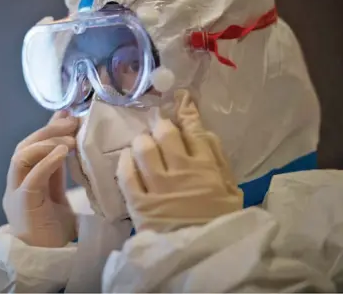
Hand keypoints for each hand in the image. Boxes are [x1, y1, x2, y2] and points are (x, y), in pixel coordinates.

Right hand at [3, 110, 78, 246]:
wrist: (50, 258)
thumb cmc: (55, 227)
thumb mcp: (58, 189)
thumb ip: (58, 165)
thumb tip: (68, 138)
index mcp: (24, 179)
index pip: (32, 145)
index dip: (48, 127)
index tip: (67, 114)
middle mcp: (16, 183)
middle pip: (24, 146)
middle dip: (48, 130)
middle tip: (71, 122)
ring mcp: (16, 193)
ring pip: (22, 157)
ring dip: (47, 143)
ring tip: (70, 139)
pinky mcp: (23, 205)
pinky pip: (32, 177)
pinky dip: (46, 161)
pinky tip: (63, 152)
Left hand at [117, 89, 242, 232]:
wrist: (202, 257)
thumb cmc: (220, 220)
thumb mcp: (230, 189)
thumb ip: (218, 159)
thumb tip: (202, 131)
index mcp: (205, 167)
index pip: (193, 129)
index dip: (186, 111)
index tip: (180, 99)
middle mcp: (180, 172)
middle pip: (164, 134)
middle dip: (160, 125)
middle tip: (158, 125)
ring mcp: (158, 187)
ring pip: (143, 149)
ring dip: (142, 141)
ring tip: (142, 143)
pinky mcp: (139, 203)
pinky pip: (126, 175)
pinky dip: (125, 162)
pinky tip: (127, 159)